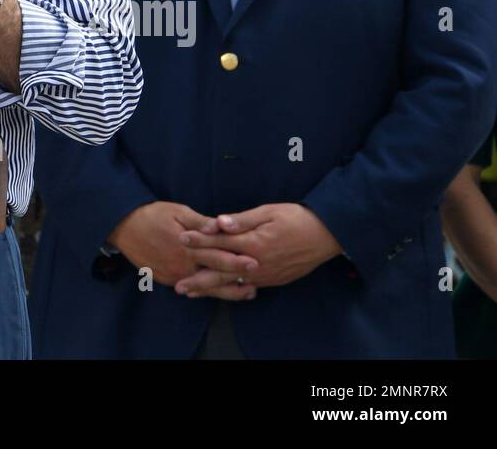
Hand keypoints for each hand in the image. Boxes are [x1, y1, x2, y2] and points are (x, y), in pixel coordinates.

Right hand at [109, 202, 256, 299]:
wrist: (123, 227)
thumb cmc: (152, 215)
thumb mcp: (177, 212)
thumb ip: (200, 223)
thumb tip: (220, 226)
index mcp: (187, 247)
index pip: (217, 255)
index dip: (237, 260)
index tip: (256, 262)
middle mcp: (182, 265)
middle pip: (214, 276)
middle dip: (237, 280)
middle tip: (257, 283)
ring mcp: (174, 276)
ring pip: (204, 287)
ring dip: (225, 290)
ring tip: (246, 293)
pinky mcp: (166, 280)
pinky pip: (191, 287)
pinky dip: (206, 290)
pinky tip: (219, 290)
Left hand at [178, 203, 341, 289]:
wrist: (326, 235)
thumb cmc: (296, 218)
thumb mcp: (268, 211)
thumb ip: (242, 219)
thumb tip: (219, 223)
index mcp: (254, 243)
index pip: (220, 243)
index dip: (199, 241)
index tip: (181, 239)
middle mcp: (258, 263)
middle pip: (222, 272)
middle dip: (199, 278)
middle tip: (179, 286)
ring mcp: (266, 274)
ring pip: (233, 283)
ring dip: (212, 288)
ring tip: (193, 293)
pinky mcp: (274, 279)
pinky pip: (248, 286)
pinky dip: (232, 290)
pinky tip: (222, 292)